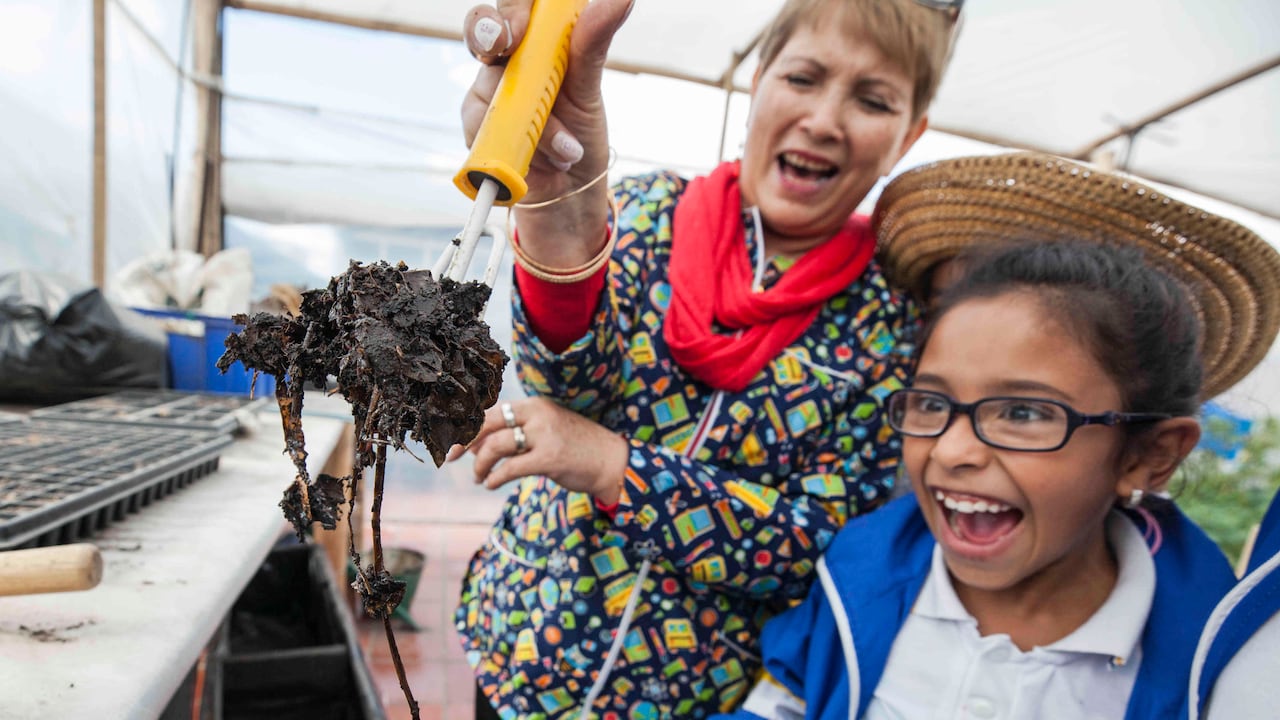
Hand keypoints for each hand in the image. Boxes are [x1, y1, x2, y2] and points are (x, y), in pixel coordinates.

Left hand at [448, 396, 629, 501]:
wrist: (611, 460)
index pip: (492, 411)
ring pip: (496, 446)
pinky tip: (490, 484)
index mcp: (534, 406)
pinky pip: (510, 468)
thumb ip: (515, 435)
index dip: (469, 426)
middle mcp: (538, 415)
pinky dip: (495, 477)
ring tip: (479, 477)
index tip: (454, 441)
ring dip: (481, 465)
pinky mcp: (550, 458)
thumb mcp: (545, 432)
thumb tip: (475, 446)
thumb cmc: (575, 447)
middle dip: (465, 441)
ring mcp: (544, 435)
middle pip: (489, 423)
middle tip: (451, 457)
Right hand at [461, 0, 633, 267]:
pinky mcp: (476, 133)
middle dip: (491, 38)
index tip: (518, 29)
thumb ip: (592, 43)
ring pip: (491, 91)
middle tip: (507, 51)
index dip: (511, 11)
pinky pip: (482, 130)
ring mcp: (487, 98)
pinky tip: (546, 164)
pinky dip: (521, 151)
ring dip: (536, 126)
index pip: (514, 7)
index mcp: (535, 45)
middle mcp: (505, 65)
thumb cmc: (580, 140)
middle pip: (482, 32)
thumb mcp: (589, 92)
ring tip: (567, 150)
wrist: (570, 202)